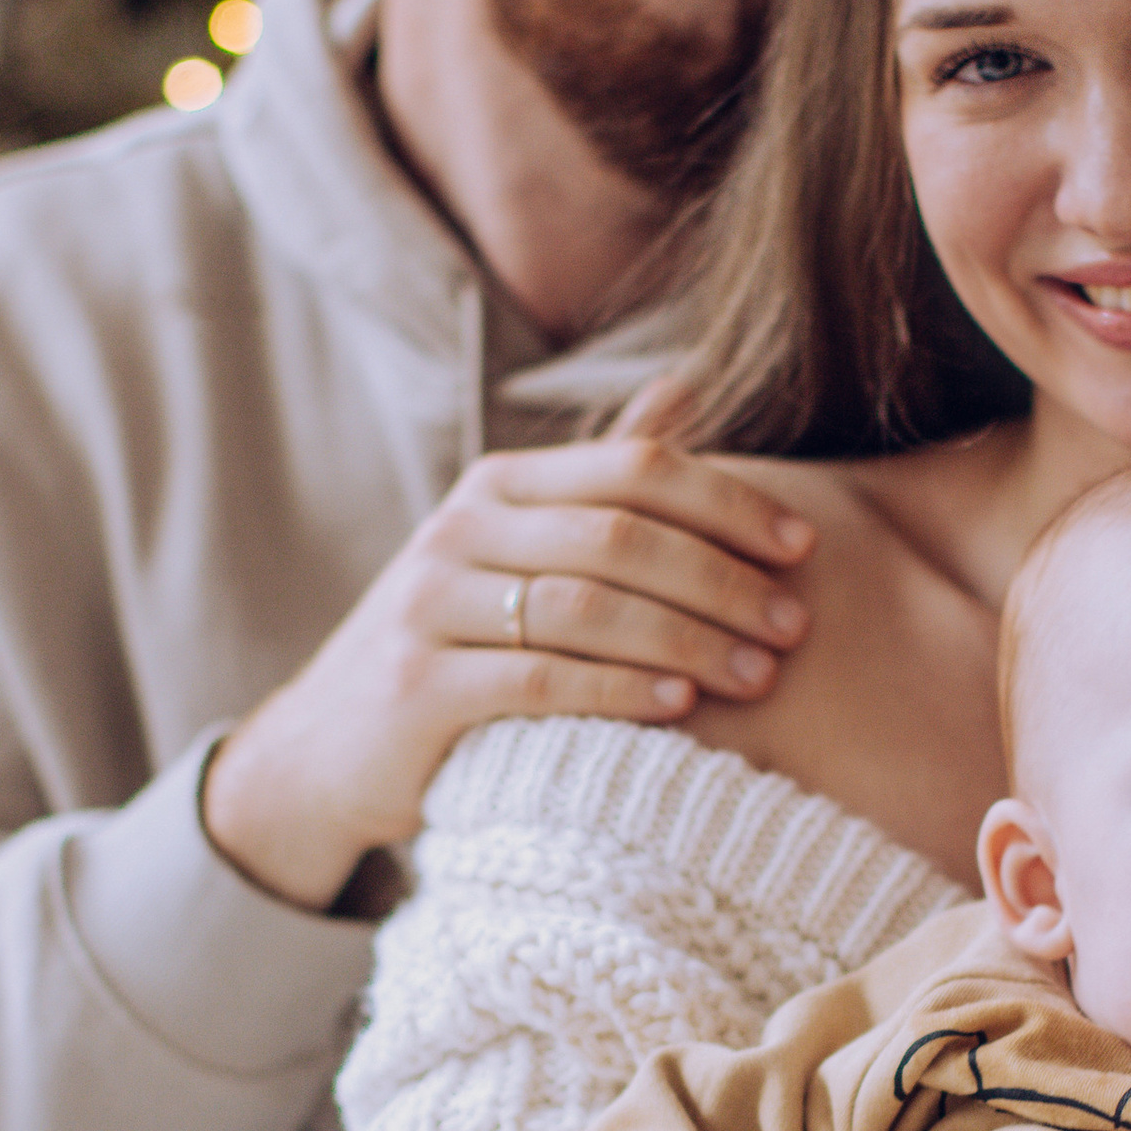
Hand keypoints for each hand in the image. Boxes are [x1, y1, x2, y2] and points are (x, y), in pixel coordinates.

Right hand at [202, 428, 815, 910]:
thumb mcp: (516, 548)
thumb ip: (600, 477)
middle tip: (795, 625)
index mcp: (498, 486)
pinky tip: (682, 708)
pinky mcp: (417, 686)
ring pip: (585, 606)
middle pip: (619, 535)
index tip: (803, 545)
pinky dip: (621, 690)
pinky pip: (540, 679)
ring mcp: (429, 606)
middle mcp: (457, 530)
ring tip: (759, 674)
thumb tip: (687, 384)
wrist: (328, 747)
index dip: (727, 501)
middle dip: (722, 579)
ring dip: (687, 639)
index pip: (633, 468)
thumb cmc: (454, 643)